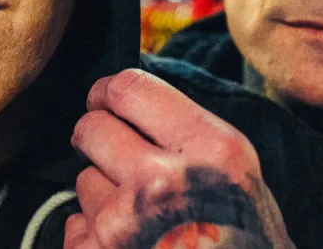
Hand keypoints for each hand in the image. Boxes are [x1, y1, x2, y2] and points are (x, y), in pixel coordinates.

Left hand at [66, 69, 293, 248]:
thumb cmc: (246, 243)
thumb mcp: (237, 174)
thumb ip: (189, 134)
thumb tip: (128, 99)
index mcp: (209, 150)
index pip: (128, 88)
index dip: (108, 92)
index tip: (105, 99)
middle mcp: (163, 182)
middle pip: (91, 128)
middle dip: (98, 138)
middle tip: (113, 154)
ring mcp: (124, 224)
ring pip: (84, 180)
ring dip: (103, 194)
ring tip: (140, 216)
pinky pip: (75, 225)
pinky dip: (93, 235)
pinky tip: (128, 244)